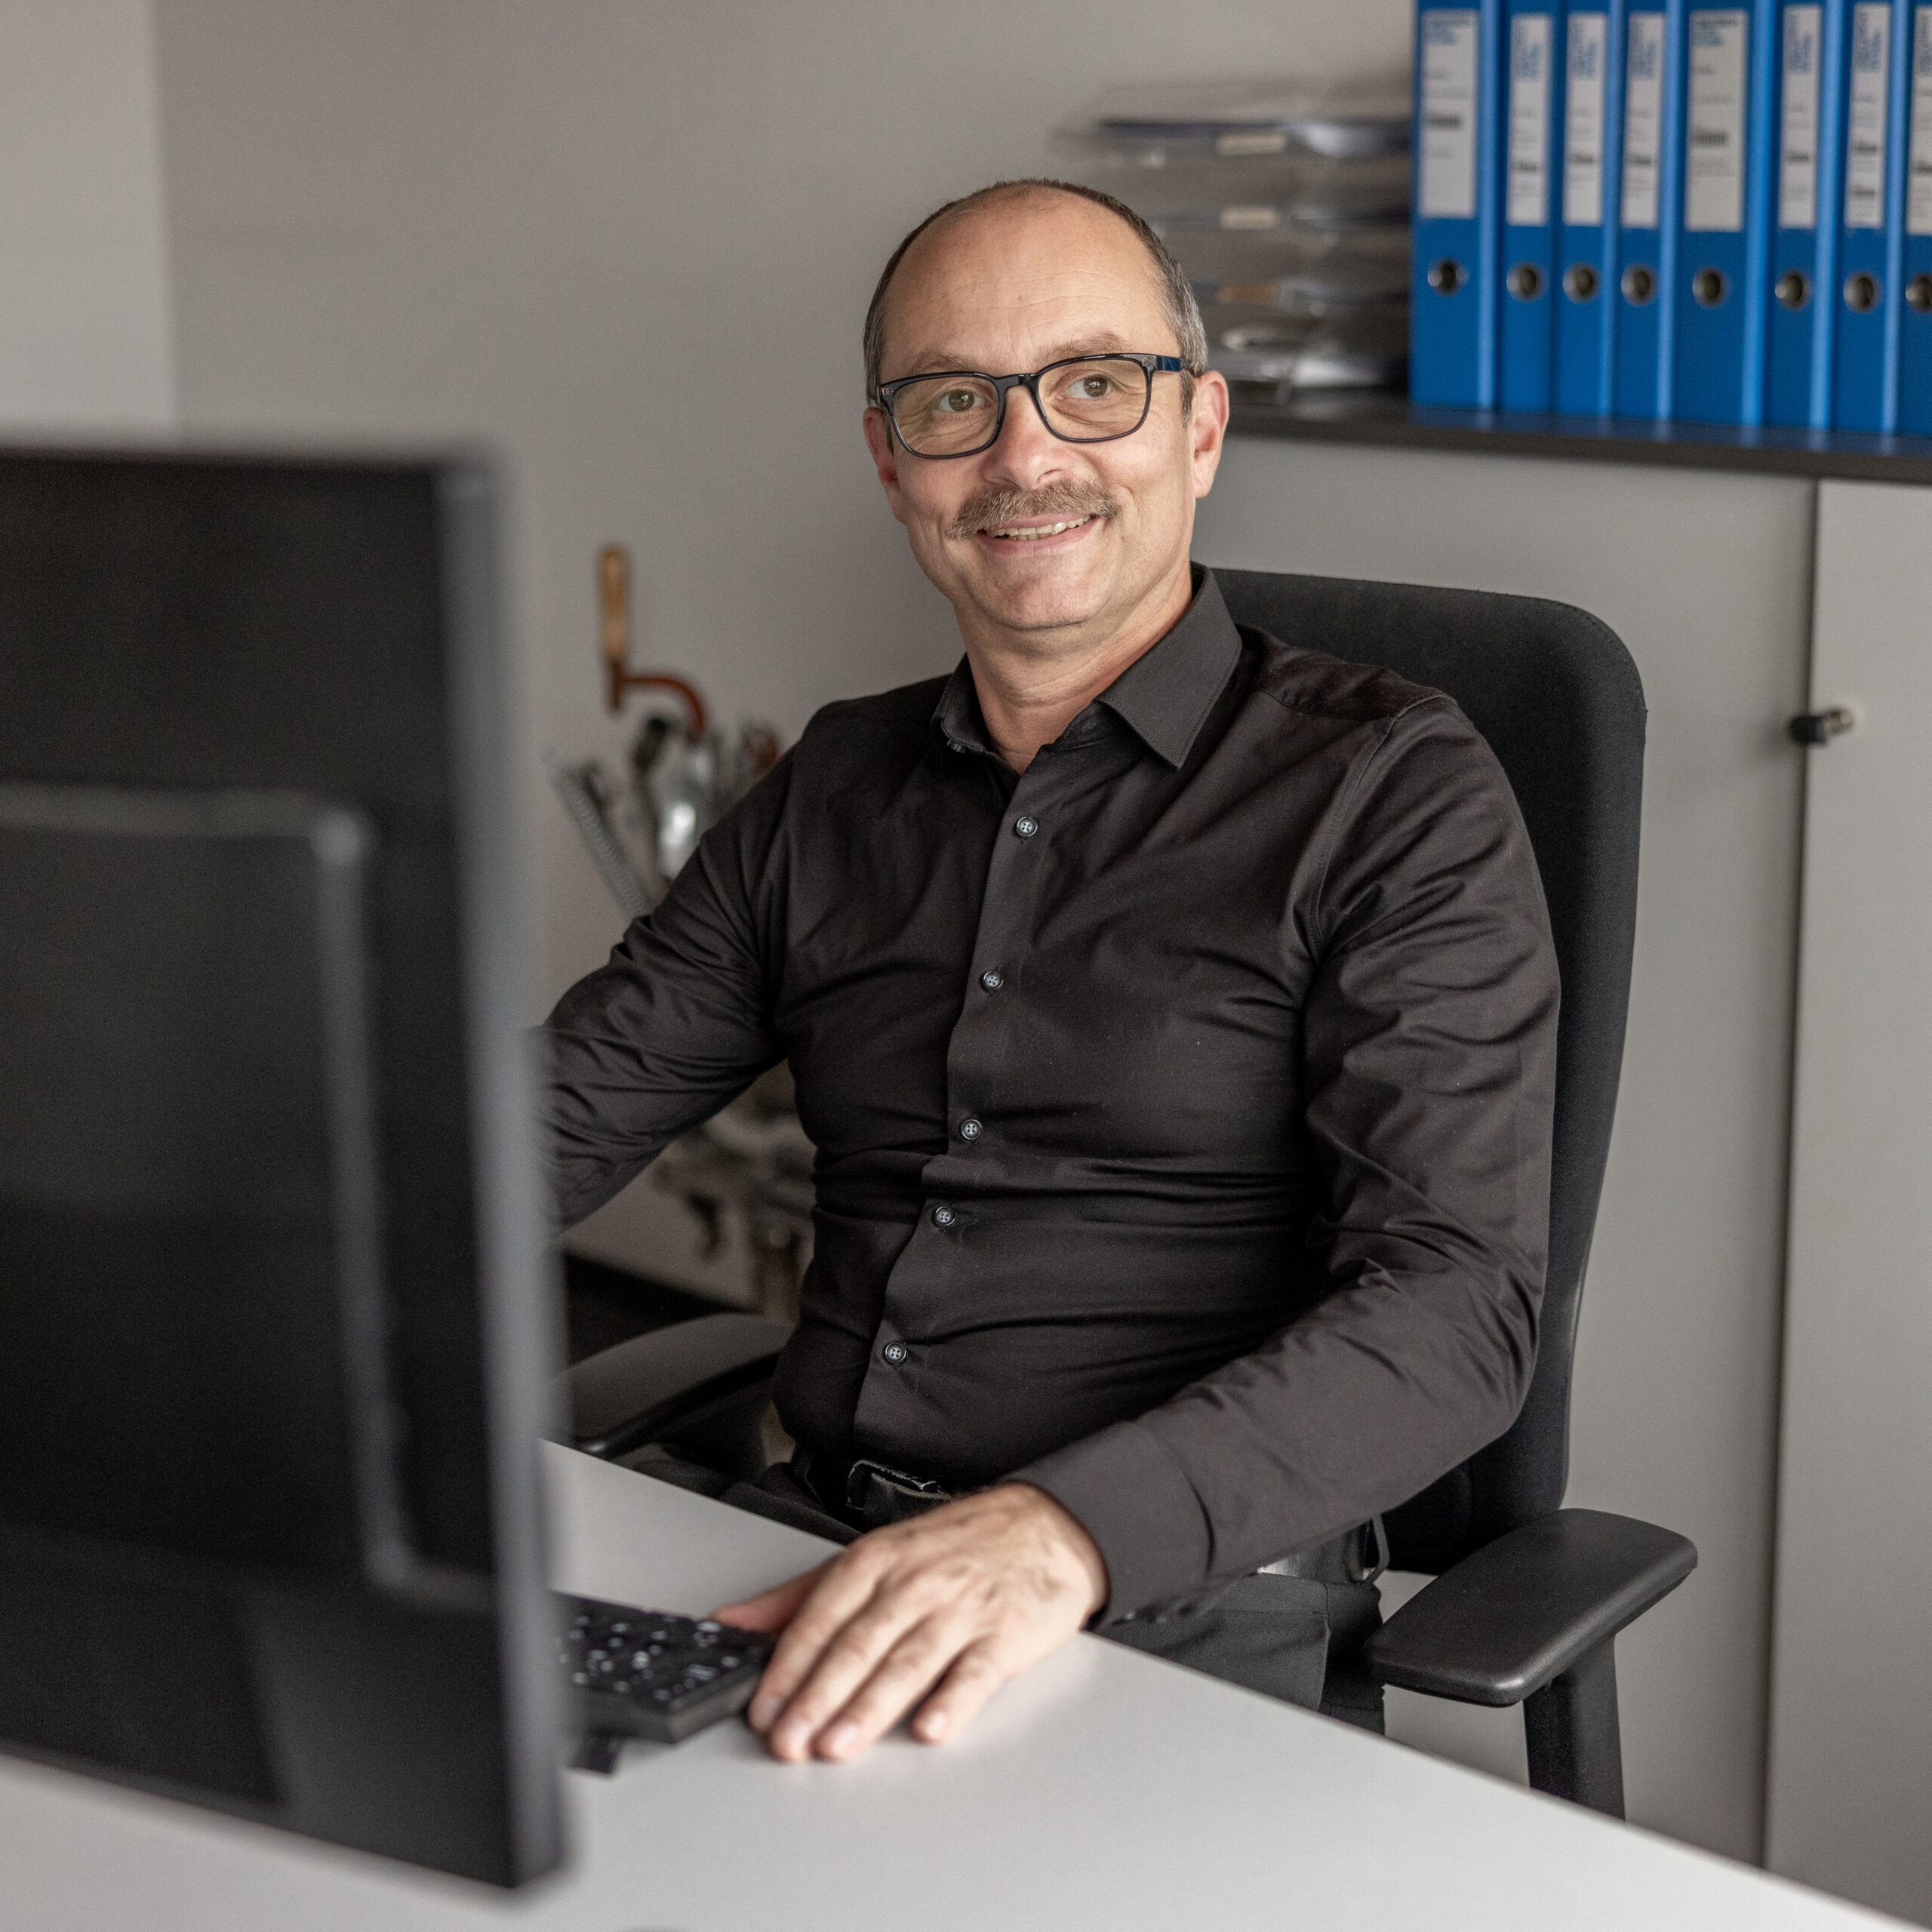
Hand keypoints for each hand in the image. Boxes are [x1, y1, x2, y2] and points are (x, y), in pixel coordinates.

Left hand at [710, 1482, 1107, 1762]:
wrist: (1045, 1526)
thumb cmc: (953, 1547)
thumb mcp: (872, 1555)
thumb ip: (799, 1596)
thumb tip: (732, 1625)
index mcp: (876, 1561)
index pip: (821, 1617)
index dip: (788, 1667)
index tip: (763, 1710)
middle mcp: (915, 1582)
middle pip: (858, 1644)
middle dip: (818, 1696)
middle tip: (789, 1741)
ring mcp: (961, 1608)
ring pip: (908, 1660)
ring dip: (871, 1706)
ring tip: (838, 1745)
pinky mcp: (1005, 1633)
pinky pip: (976, 1670)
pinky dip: (953, 1700)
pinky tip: (930, 1728)